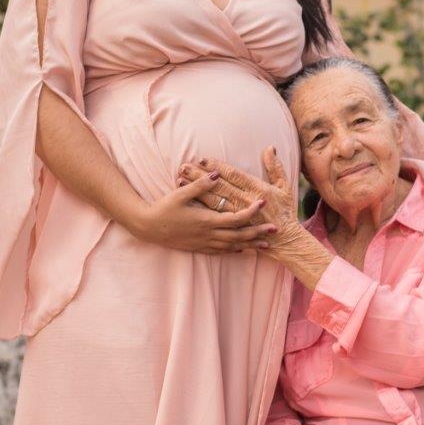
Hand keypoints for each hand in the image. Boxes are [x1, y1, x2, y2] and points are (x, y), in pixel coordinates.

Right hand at [122, 171, 272, 252]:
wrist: (148, 228)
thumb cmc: (163, 208)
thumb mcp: (180, 193)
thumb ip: (200, 184)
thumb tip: (217, 172)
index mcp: (206, 220)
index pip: (235, 218)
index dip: (251, 211)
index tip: (263, 203)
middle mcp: (208, 235)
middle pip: (239, 236)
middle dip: (258, 233)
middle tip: (275, 230)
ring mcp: (204, 243)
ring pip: (232, 246)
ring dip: (250, 244)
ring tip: (266, 243)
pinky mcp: (199, 248)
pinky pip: (221, 252)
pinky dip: (234, 250)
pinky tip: (242, 249)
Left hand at [177, 147, 299, 235]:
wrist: (285, 241)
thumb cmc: (285, 212)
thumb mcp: (284, 188)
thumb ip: (276, 167)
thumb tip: (270, 147)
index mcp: (256, 190)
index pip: (232, 175)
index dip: (216, 166)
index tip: (202, 159)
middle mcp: (244, 203)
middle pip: (217, 186)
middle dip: (200, 176)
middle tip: (183, 166)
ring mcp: (237, 216)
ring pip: (212, 200)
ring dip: (196, 189)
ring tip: (180, 179)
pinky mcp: (232, 228)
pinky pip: (212, 215)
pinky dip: (199, 206)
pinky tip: (188, 199)